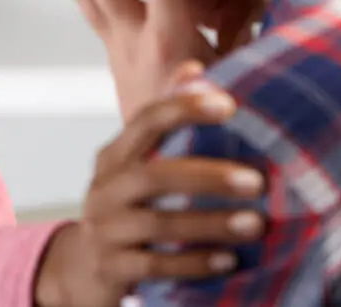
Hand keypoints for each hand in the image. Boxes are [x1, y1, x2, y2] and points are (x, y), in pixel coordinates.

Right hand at [33, 69, 265, 306]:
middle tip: (256, 180)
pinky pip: (155, 267)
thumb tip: (196, 71)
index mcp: (113, 157)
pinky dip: (194, 263)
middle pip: (153, 176)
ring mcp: (105, 230)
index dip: (183, 108)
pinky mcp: (112, 268)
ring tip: (255, 223)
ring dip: (210, 223)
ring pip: (158, 224)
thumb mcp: (137, 165)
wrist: (84, 267)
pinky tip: (228, 260)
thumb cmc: (125, 207)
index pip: (145, 121)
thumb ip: (166, 125)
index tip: (228, 105)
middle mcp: (104, 189)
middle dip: (207, 176)